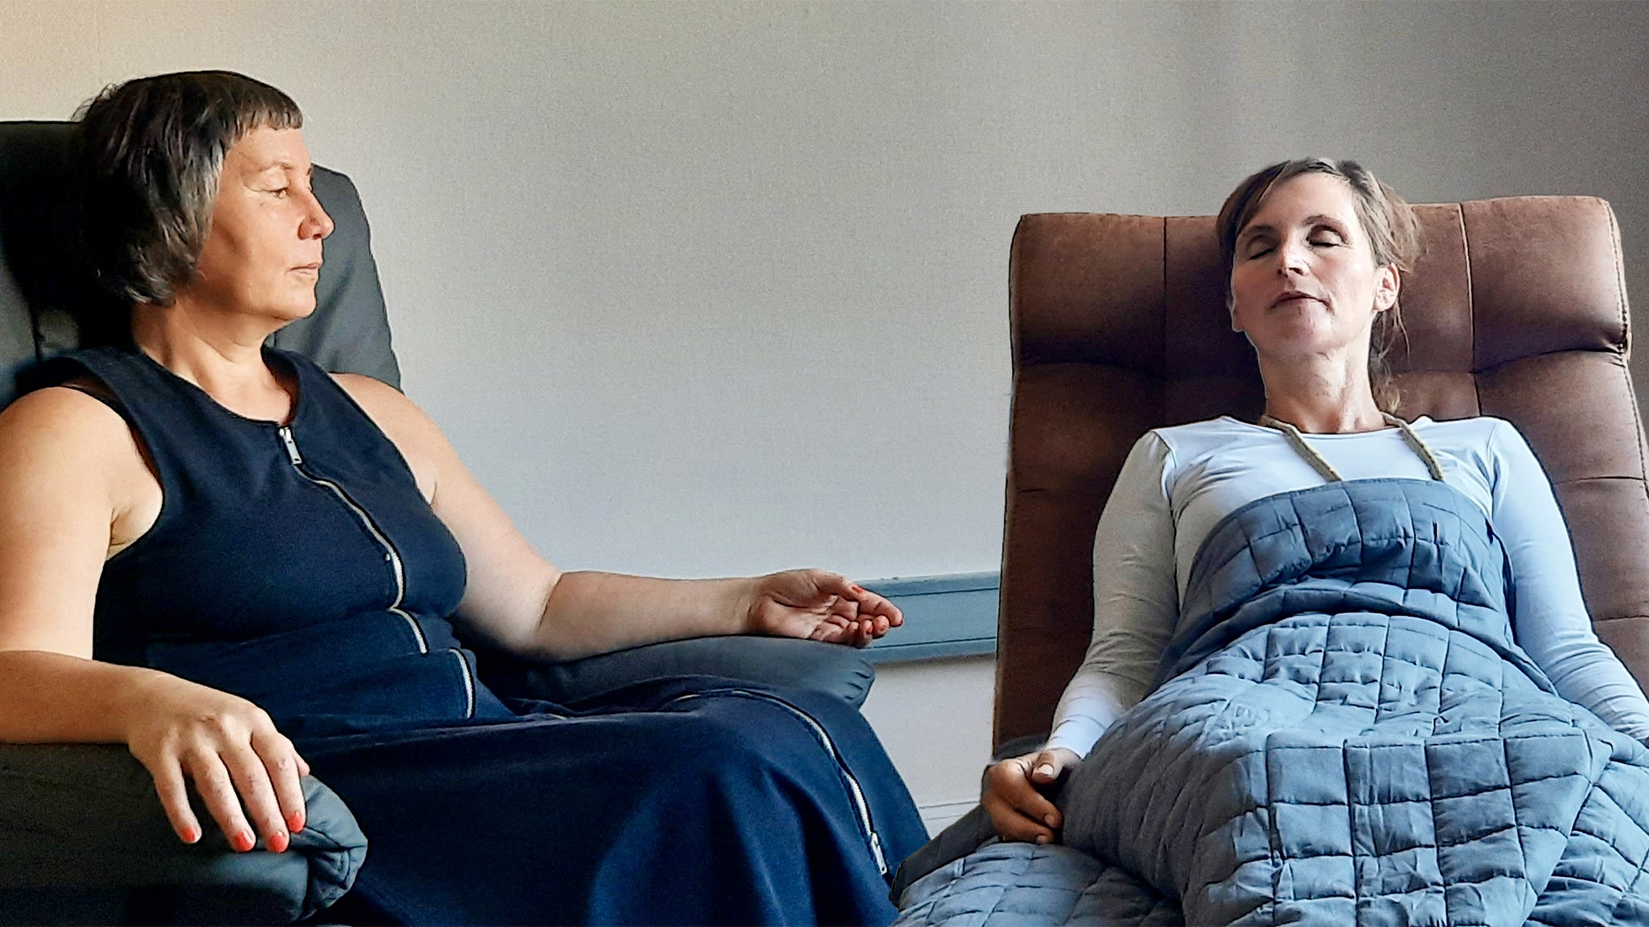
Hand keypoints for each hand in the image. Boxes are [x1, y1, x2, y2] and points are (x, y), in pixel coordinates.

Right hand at [124, 672, 308, 852]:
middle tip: (278, 845)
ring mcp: (191, 738)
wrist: (150, 695)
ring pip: (216, 784)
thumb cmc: (209, 713)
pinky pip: (171, 787)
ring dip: (232, 817)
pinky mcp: (160, 751)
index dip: (291, 793)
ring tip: (245, 845)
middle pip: (252, 776)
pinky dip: (182, 813)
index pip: (279, 760)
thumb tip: (304, 773)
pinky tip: (193, 837)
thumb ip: (275, 744)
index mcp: (253, 720)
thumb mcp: (247, 719)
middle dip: (268, 813)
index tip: (298, 824)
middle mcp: (225, 727)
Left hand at [745, 569, 902, 646]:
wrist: (759, 603)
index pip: (869, 603)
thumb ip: (842, 585)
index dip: (884, 609)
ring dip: (869, 632)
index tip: (895, 615)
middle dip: (880, 622)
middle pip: (868, 620)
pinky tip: (857, 632)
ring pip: (858, 634)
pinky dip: (853, 639)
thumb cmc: (782, 586)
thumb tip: (860, 592)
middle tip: (885, 622)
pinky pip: (842, 642)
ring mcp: (830, 627)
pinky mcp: (820, 640)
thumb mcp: (818, 577)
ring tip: (872, 627)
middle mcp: (837, 612)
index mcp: (840, 594)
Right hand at [983, 747, 1079, 842]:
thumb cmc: (1051, 768)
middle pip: (1003, 815)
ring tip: (1048, 841)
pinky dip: (1024, 844)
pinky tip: (1040, 846)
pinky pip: (1009, 840)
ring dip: (1026, 838)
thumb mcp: (1056, 757)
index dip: (1034, 805)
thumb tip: (1042, 775)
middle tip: (1051, 836)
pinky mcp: (1003, 830)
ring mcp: (995, 814)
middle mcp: (993, 795)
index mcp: (1002, 773)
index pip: (1012, 788)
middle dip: (1028, 828)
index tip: (1056, 819)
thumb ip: (1051, 761)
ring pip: (1004, 830)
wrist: (1048, 781)